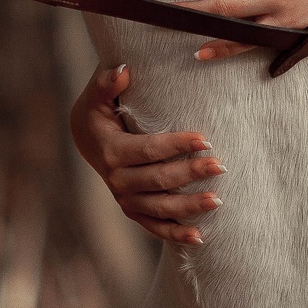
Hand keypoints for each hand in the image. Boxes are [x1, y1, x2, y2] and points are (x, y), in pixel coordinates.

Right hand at [68, 63, 222, 245]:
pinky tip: (199, 238)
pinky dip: (175, 234)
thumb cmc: (99, 111)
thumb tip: (123, 70)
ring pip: (160, 208)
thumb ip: (107, 81)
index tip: (205, 139)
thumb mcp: (97, 95)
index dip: (177, 145)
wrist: (86, 138)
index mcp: (112, 152)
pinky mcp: (133, 210)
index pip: (149, 150)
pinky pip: (154, 227)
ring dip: (189, 207)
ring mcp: (125, 198)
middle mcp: (118, 180)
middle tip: (221, 166)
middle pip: (159, 180)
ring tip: (218, 201)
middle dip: (191, 173)